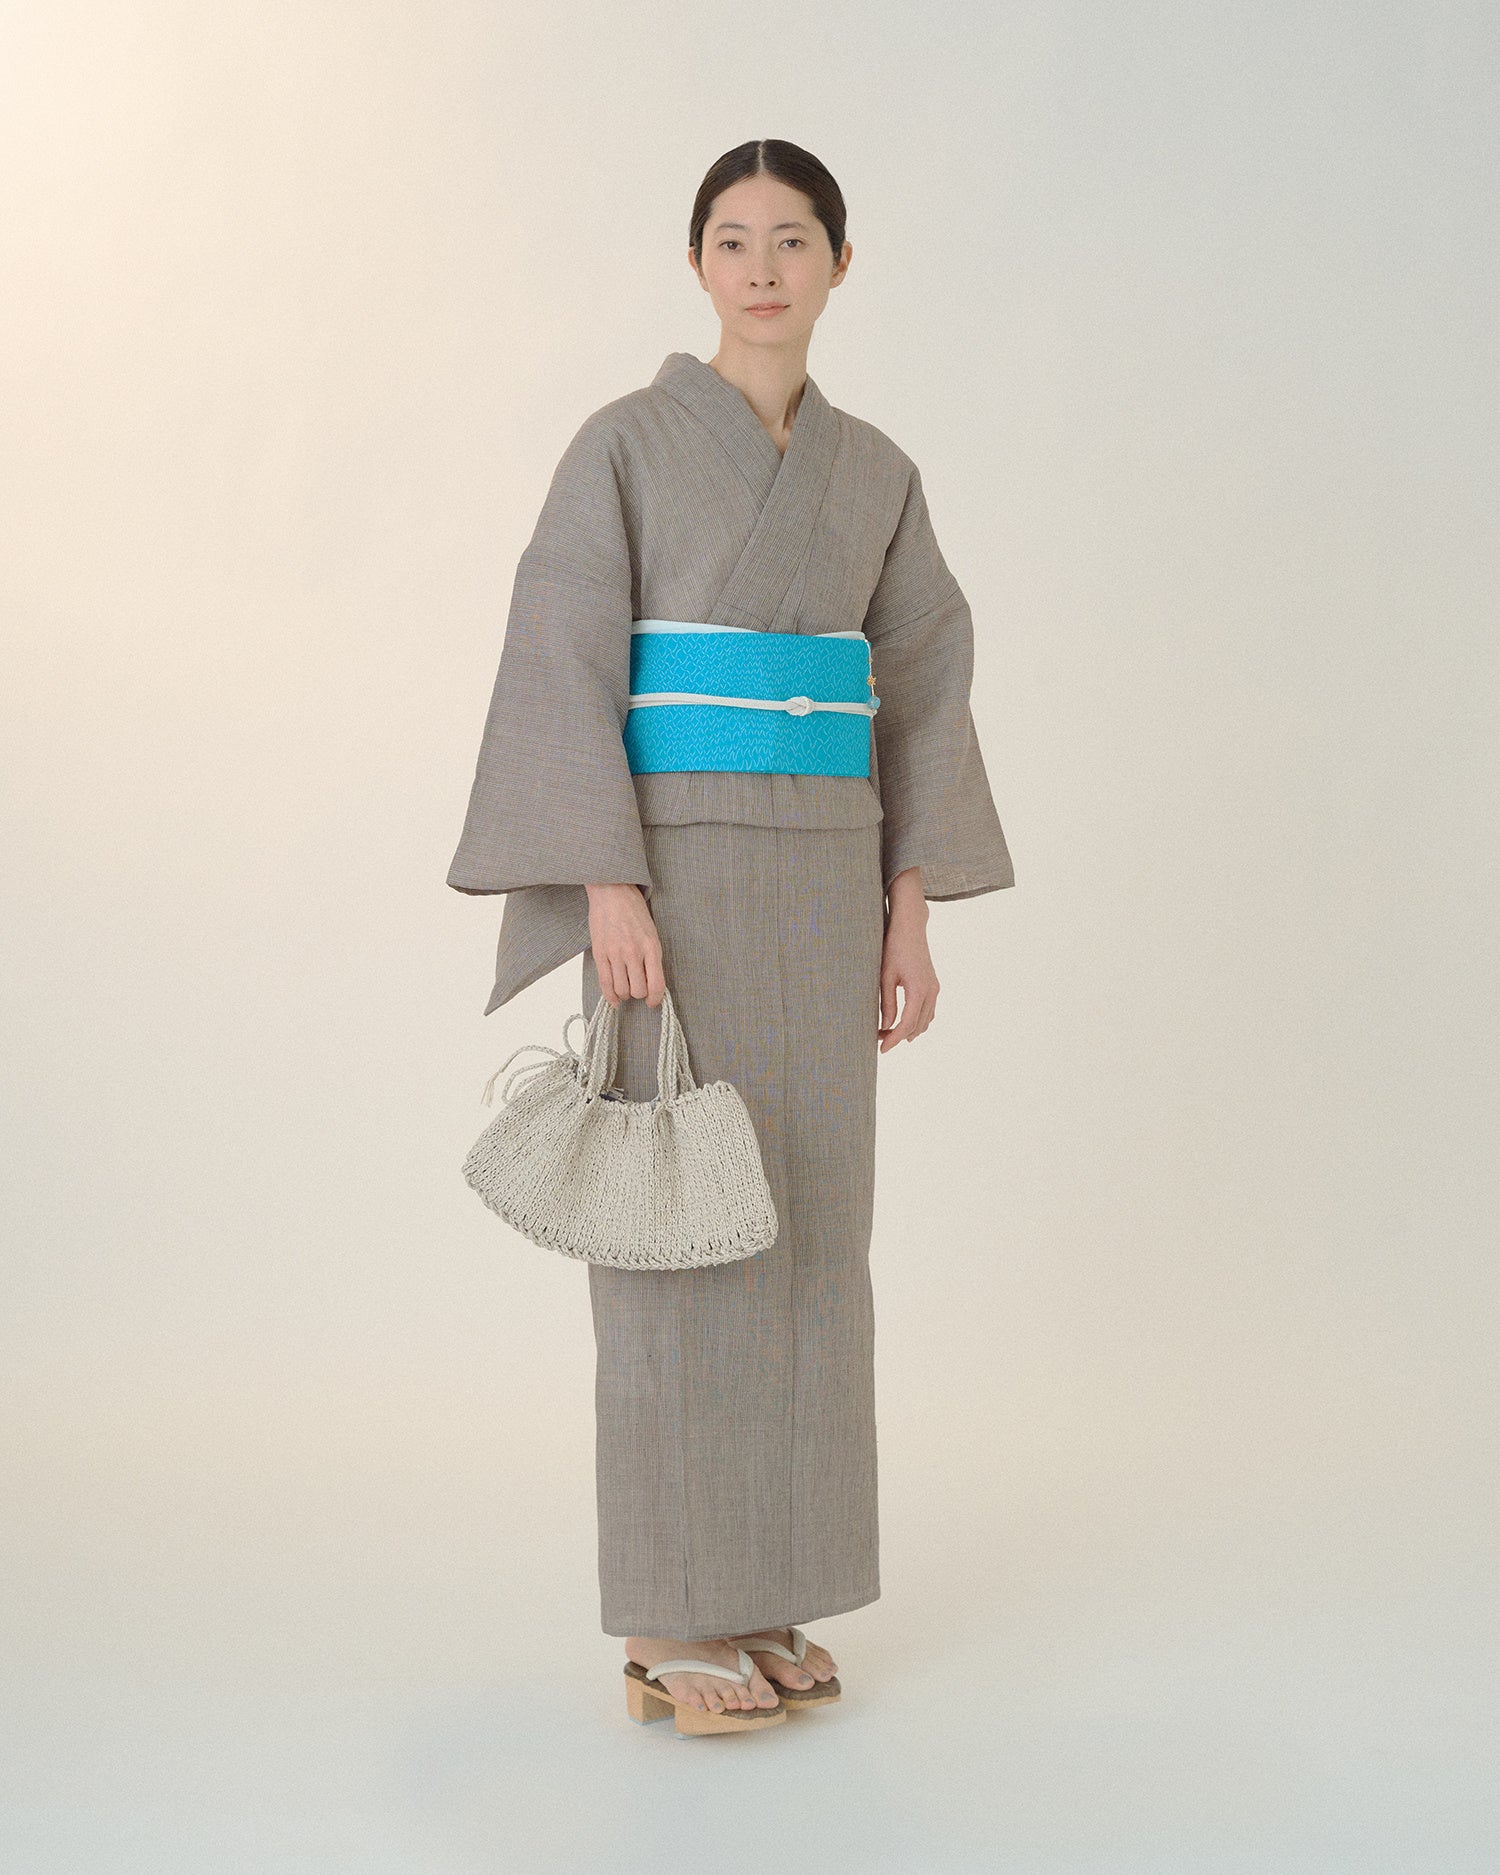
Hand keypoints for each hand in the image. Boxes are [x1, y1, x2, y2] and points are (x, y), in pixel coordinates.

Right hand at [585, 882, 665, 1007]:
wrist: (612, 891)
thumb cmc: (634, 910)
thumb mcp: (652, 932)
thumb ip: (652, 957)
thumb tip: (652, 983)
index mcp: (651, 947)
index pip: (656, 985)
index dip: (656, 999)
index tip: (653, 1001)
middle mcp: (634, 952)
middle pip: (638, 991)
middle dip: (639, 994)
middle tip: (638, 988)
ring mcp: (615, 953)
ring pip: (621, 990)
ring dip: (625, 994)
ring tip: (626, 987)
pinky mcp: (599, 953)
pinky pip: (604, 983)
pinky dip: (609, 996)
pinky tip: (614, 999)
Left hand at [879, 867, 937, 1050]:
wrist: (910, 928)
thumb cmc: (893, 948)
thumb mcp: (885, 976)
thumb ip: (886, 1003)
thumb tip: (885, 1026)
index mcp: (919, 990)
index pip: (907, 1024)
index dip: (894, 1039)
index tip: (882, 1049)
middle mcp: (931, 992)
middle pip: (917, 1026)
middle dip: (899, 1036)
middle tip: (879, 1040)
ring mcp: (934, 988)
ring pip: (925, 1021)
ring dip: (909, 1030)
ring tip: (887, 1033)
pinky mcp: (933, 985)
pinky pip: (929, 1011)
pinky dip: (917, 1021)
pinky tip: (903, 1023)